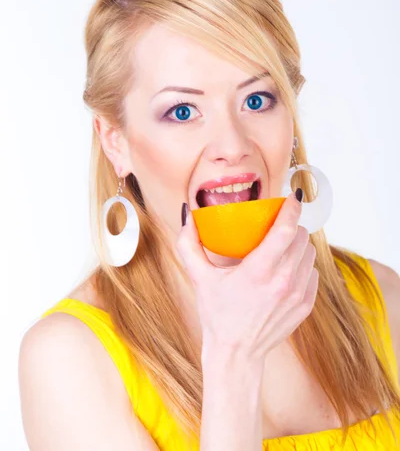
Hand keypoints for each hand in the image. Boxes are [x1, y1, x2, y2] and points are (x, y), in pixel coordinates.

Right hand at [176, 192, 317, 362]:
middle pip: (301, 237)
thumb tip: (187, 213)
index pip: (286, 230)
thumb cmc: (217, 314)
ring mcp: (297, 294)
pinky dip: (302, 265)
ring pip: (309, 253)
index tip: (291, 197)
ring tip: (282, 246)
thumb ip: (188, 243)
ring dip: (298, 244)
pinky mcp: (306, 305)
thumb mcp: (199, 277)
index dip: (292, 208)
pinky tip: (286, 269)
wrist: (236, 353)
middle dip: (292, 226)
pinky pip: (312, 272)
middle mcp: (283, 281)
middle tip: (277, 225)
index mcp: (258, 271)